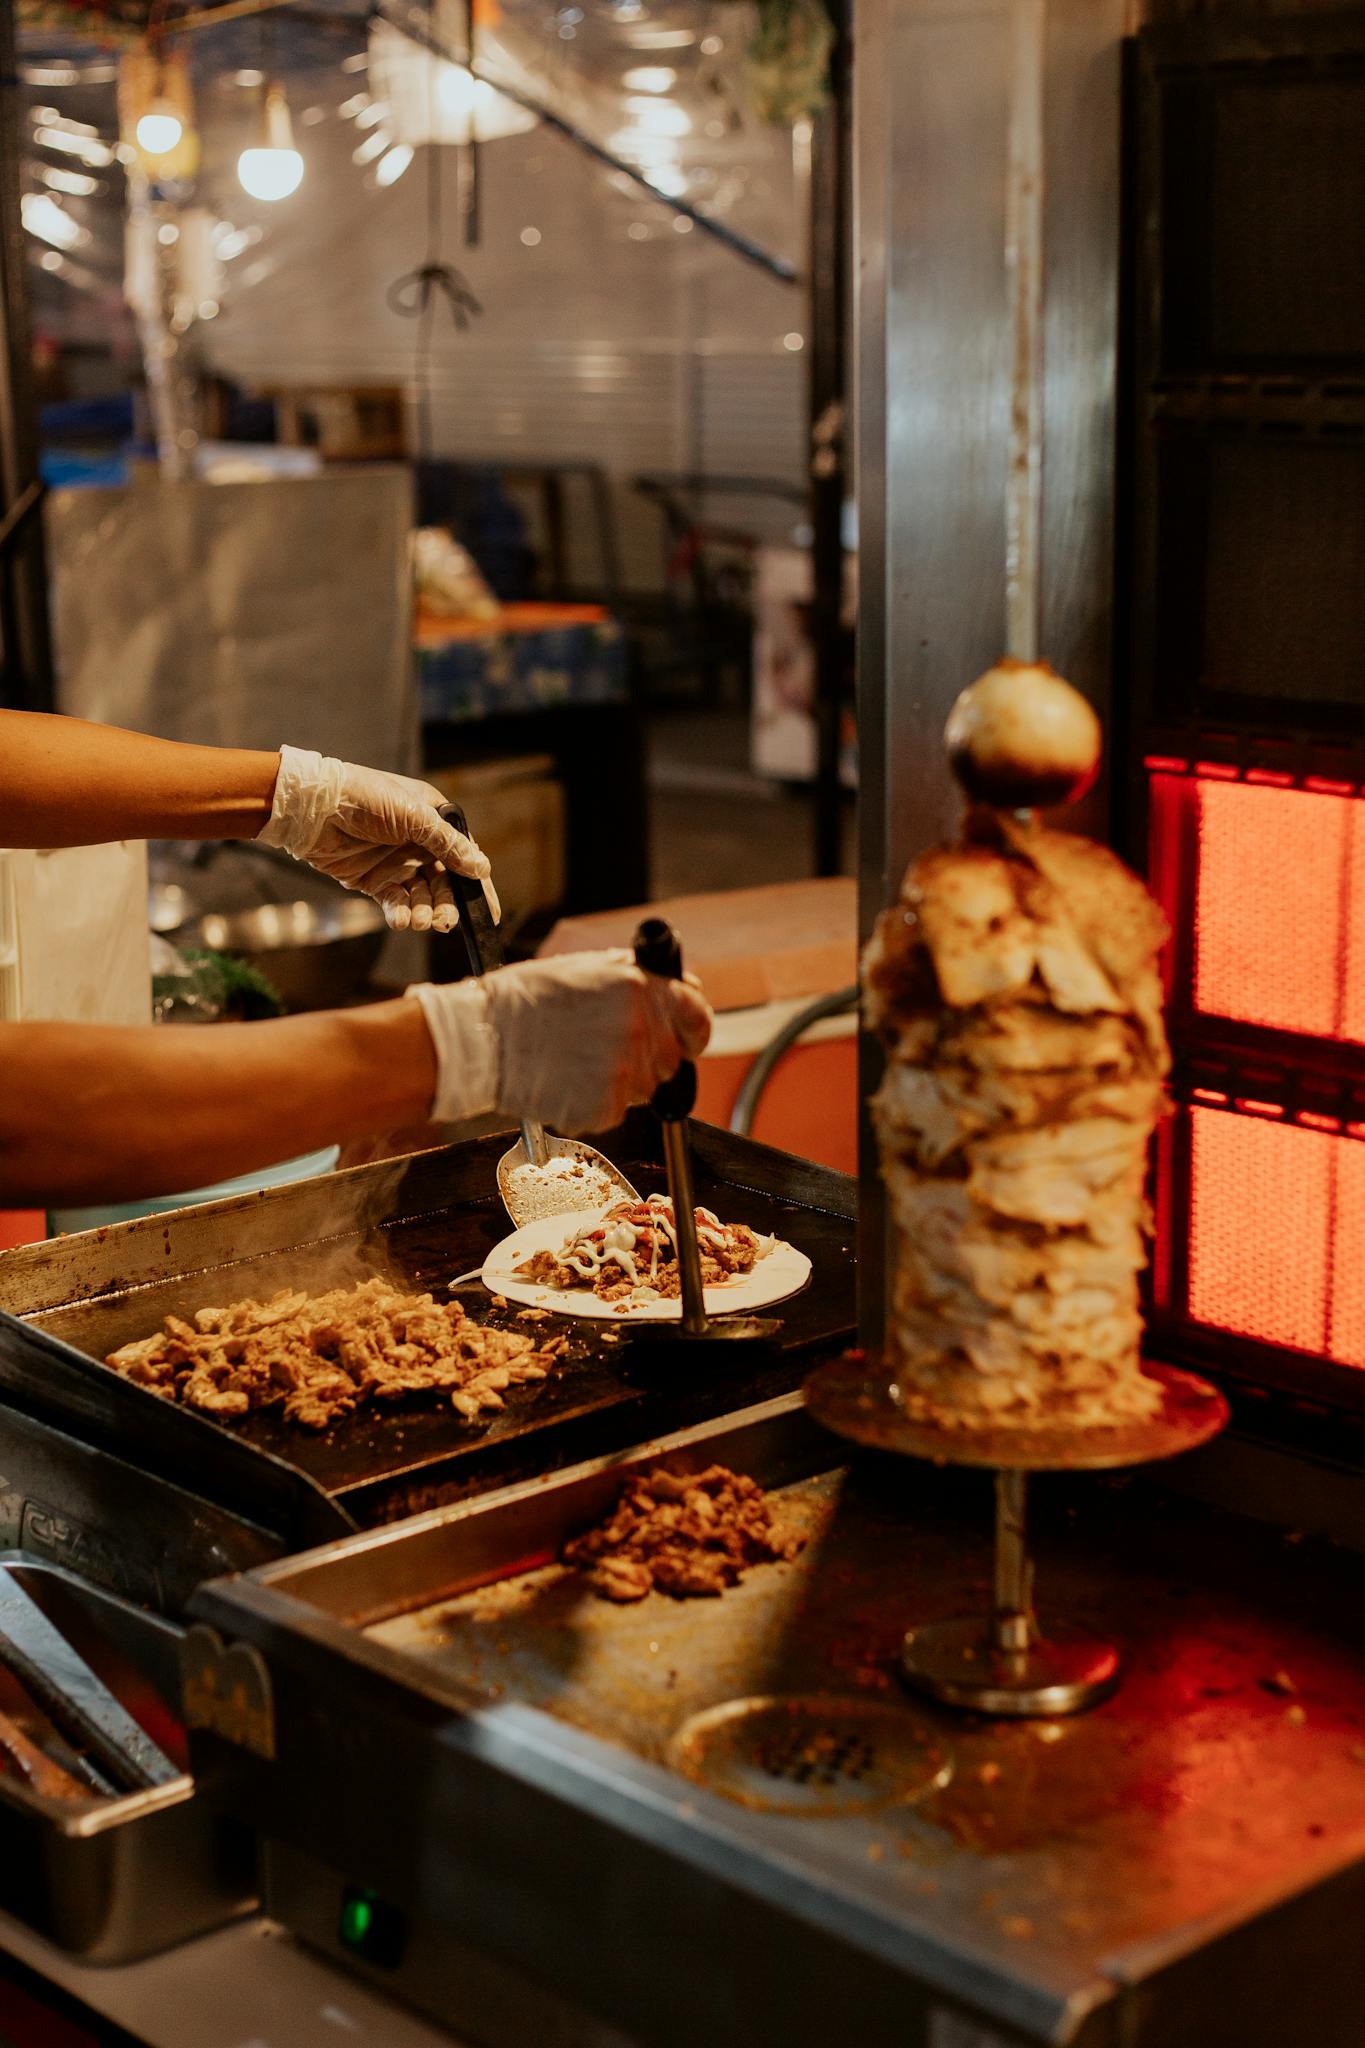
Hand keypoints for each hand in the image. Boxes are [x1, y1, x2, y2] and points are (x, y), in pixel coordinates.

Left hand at [258, 745, 498, 932]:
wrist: (313, 808)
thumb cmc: (365, 798)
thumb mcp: (414, 817)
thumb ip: (449, 845)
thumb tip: (482, 868)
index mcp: (433, 820)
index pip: (464, 856)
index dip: (477, 884)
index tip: (488, 913)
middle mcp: (418, 843)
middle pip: (444, 882)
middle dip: (447, 904)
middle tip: (445, 922)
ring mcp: (396, 863)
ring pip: (421, 896)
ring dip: (425, 911)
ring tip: (422, 921)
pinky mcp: (374, 880)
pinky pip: (396, 902)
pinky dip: (401, 913)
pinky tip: (402, 920)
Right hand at [411, 952, 712, 1132]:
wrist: (483, 1038)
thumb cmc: (524, 1002)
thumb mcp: (586, 969)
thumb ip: (635, 979)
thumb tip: (672, 988)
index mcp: (638, 988)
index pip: (697, 1015)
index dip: (692, 1029)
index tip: (685, 1038)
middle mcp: (639, 1028)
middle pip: (672, 1058)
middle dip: (648, 1057)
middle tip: (606, 1051)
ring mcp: (625, 1070)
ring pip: (647, 1087)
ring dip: (623, 1081)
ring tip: (579, 1062)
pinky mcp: (606, 1106)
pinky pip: (618, 1110)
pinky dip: (597, 1103)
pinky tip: (568, 1081)